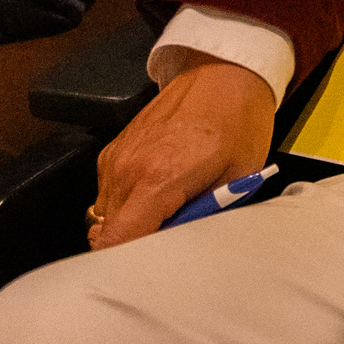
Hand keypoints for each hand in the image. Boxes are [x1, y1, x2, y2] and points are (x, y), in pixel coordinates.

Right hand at [89, 53, 273, 247]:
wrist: (223, 70)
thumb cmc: (239, 121)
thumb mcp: (239, 175)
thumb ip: (206, 216)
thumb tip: (184, 246)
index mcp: (156, 179)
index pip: (117, 241)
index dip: (129, 265)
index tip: (150, 272)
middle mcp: (125, 171)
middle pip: (107, 235)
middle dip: (135, 246)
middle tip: (168, 242)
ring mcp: (114, 159)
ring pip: (105, 217)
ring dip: (132, 224)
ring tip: (168, 214)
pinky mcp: (113, 151)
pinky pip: (109, 194)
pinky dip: (128, 203)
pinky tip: (159, 194)